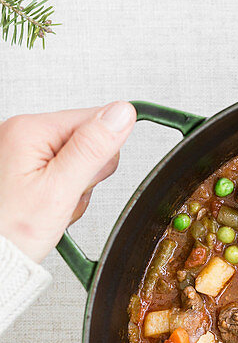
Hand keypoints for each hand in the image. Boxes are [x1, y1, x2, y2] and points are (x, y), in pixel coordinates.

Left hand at [0, 103, 136, 262]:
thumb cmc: (10, 229)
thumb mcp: (59, 190)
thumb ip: (92, 149)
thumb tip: (122, 113)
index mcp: (30, 130)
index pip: (95, 120)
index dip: (102, 154)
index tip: (83, 178)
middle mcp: (23, 134)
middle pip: (88, 142)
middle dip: (86, 176)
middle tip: (64, 197)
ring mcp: (23, 151)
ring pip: (79, 162)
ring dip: (75, 189)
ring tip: (53, 206)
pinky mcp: (26, 168)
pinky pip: (63, 174)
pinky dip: (63, 194)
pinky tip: (48, 207)